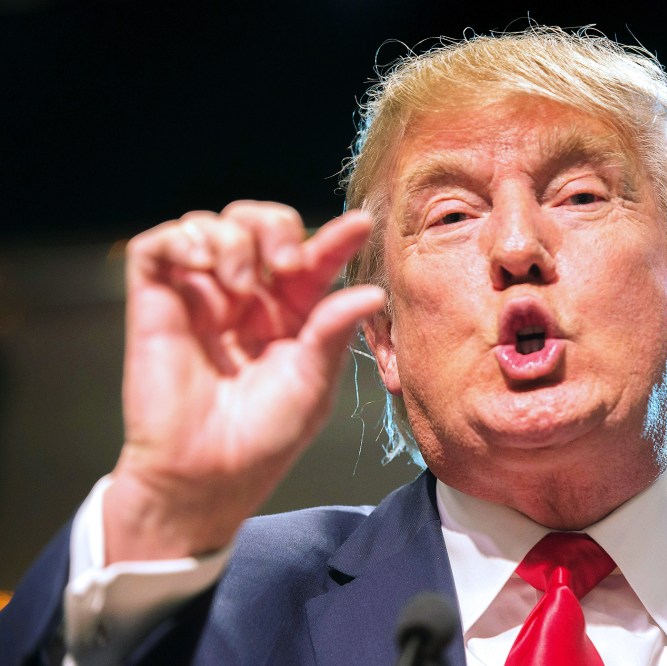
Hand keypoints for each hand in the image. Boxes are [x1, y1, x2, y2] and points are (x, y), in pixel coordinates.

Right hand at [103, 201, 384, 561]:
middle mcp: (246, 298)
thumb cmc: (263, 438)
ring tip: (238, 281)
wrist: (205, 475)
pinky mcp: (156, 302)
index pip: (313, 260)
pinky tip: (206, 265)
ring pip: (212, 225)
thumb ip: (335, 331)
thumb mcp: (313, 383)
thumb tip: (372, 292)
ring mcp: (200, 297)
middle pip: (259, 225)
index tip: (362, 226)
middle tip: (287, 261)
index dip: (337, 238)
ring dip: (232, 238)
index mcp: (291, 314)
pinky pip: (158, 245)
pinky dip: (183, 239)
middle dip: (275, 226)